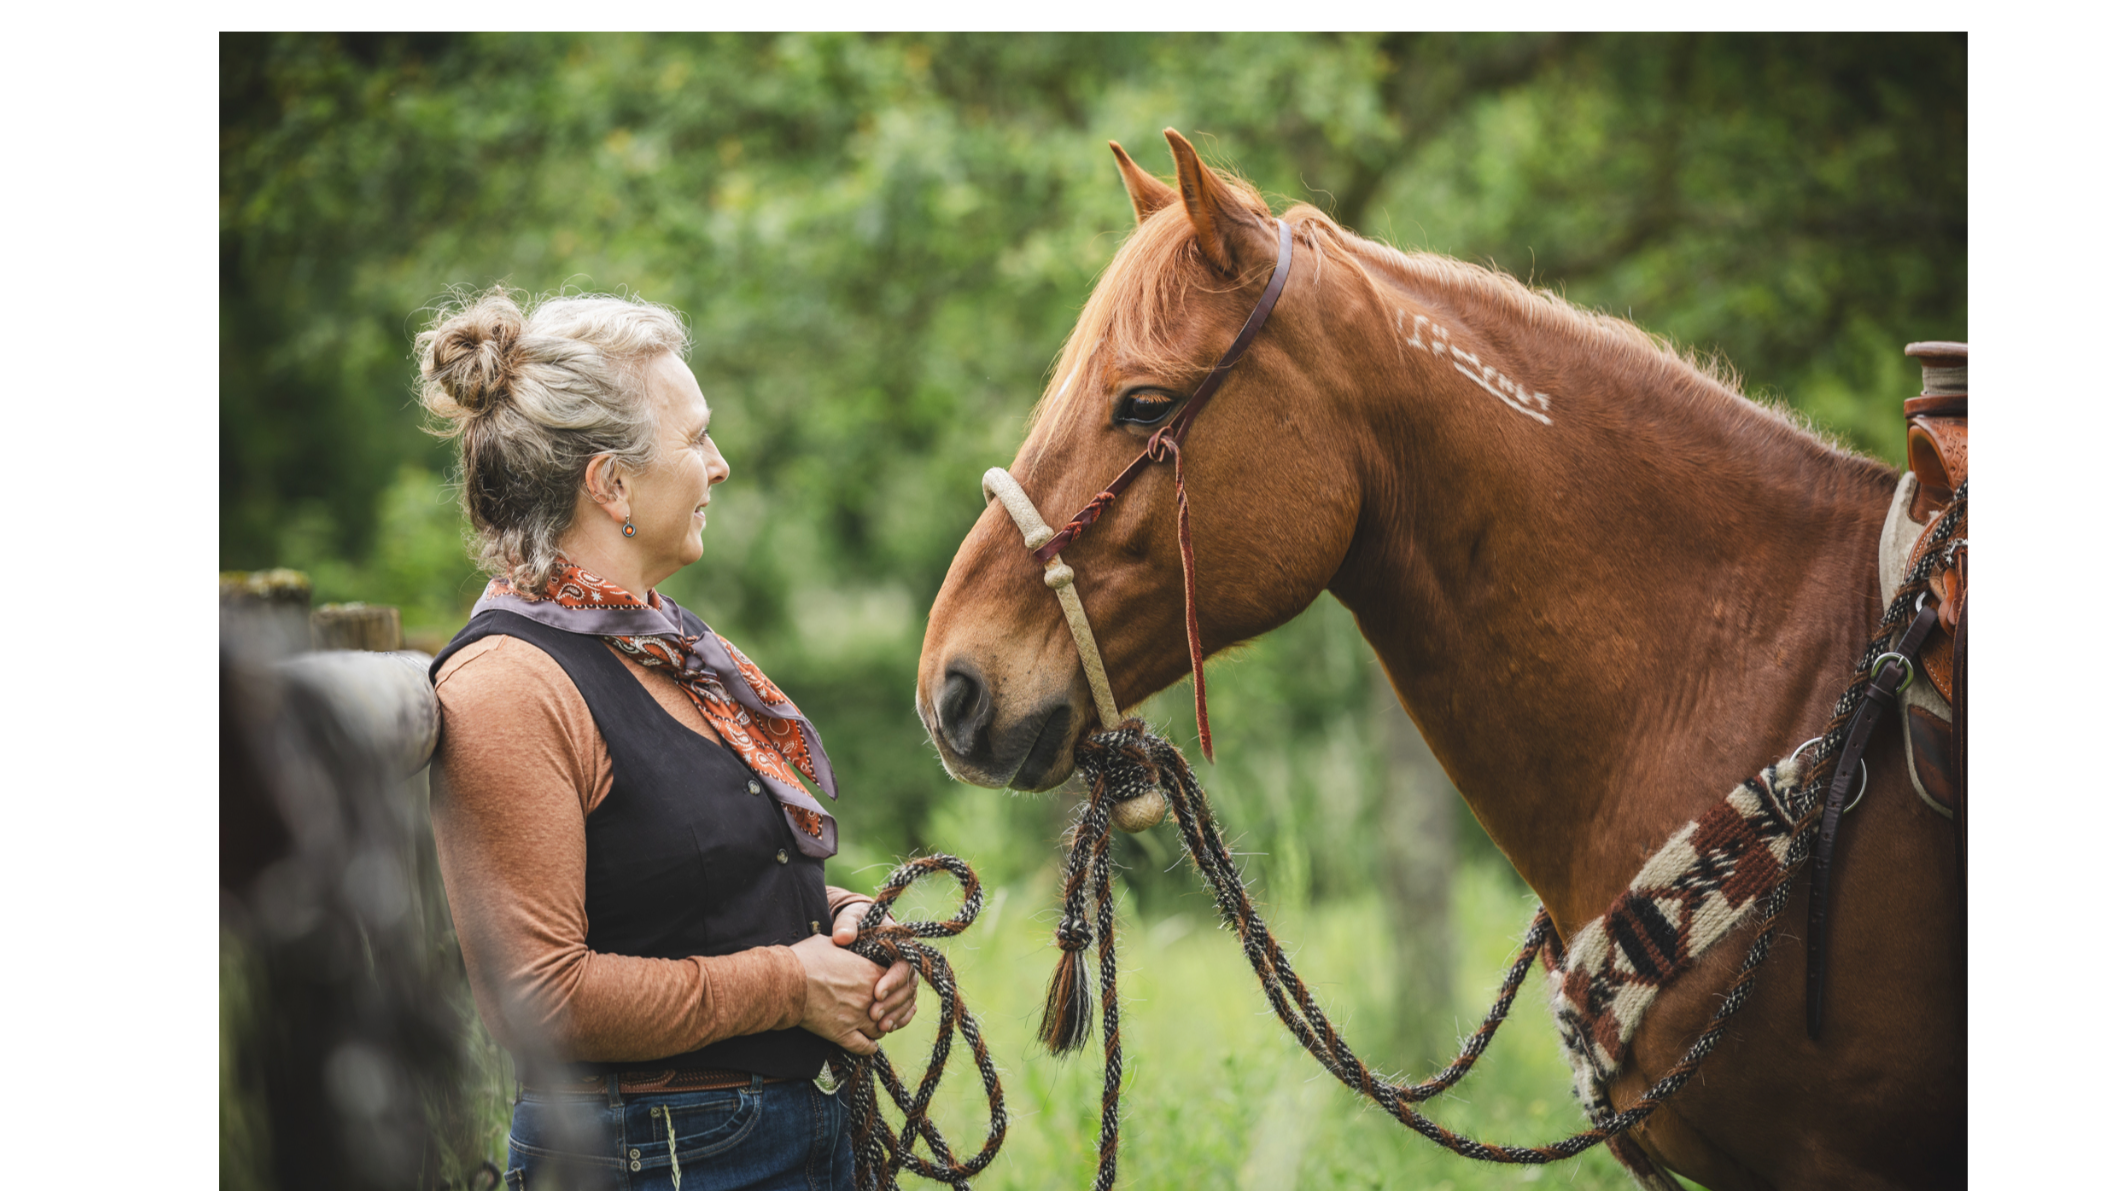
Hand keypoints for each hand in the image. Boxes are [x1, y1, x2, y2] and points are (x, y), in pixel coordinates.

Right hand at [790, 934, 887, 1054]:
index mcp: (870, 972)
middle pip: (891, 1008)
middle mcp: (869, 997)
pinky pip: (864, 1046)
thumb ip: (846, 946)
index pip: (896, 981)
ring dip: (879, 1027)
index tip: (884, 986)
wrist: (785, 982)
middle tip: (881, 1008)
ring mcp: (857, 1017)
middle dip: (888, 1008)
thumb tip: (845, 939)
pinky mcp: (842, 1034)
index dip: (891, 985)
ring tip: (875, 1025)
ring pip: (880, 1029)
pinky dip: (869, 1048)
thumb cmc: (805, 959)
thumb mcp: (830, 943)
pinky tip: (869, 1046)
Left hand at [833, 901, 919, 1034]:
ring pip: (908, 999)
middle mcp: (904, 962)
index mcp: (898, 945)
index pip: (903, 966)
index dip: (893, 981)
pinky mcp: (895, 990)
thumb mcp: (850, 917)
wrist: (855, 927)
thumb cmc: (855, 920)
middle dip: (893, 1003)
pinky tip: (886, 1028)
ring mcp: (901, 978)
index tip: (876, 993)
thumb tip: (842, 937)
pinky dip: (899, 1018)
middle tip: (874, 1015)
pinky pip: (905, 1007)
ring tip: (881, 1027)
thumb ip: (847, 924)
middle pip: (908, 987)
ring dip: (896, 1015)